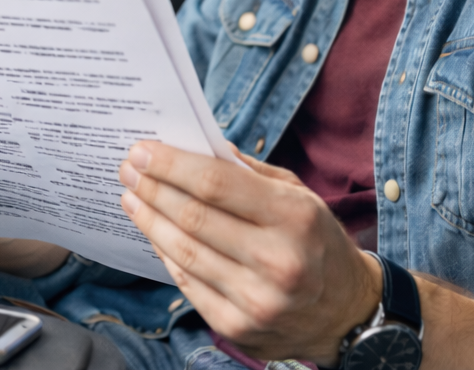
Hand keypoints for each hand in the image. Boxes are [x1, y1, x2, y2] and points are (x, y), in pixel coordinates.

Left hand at [118, 142, 378, 365]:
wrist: (346, 312)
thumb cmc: (316, 241)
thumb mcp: (298, 195)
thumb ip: (247, 171)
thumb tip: (193, 146)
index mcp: (295, 217)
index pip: (215, 184)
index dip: (171, 165)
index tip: (142, 150)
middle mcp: (278, 261)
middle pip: (193, 217)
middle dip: (152, 188)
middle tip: (127, 169)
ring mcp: (256, 300)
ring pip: (183, 252)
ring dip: (149, 220)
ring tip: (131, 197)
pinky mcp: (238, 327)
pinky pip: (187, 283)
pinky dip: (165, 254)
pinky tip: (153, 233)